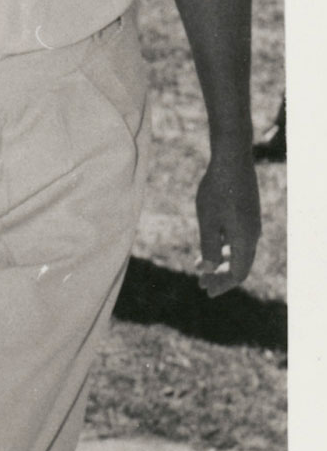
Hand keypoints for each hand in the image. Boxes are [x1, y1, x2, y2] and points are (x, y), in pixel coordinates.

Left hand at [195, 139, 260, 295]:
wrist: (232, 159)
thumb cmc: (217, 190)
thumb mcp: (208, 221)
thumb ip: (208, 247)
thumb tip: (208, 270)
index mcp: (245, 239)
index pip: (238, 272)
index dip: (222, 284)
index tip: (206, 291)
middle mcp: (253, 234)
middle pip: (239, 264)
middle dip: (220, 276)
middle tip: (201, 284)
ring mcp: (251, 223)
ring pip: (237, 251)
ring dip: (219, 261)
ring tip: (198, 268)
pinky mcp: (247, 213)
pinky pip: (237, 238)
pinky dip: (222, 247)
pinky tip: (207, 246)